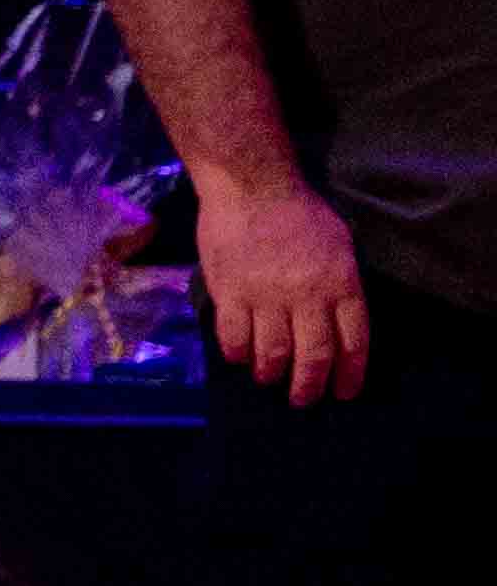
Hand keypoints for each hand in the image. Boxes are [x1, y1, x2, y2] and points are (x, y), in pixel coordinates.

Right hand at [191, 162, 368, 402]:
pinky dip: (237, 353)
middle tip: (303, 399)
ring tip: (268, 378)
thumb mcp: (340, 246)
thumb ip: (341, 284)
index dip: (350, 374)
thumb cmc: (300, 212)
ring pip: (273, 352)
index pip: (353, 342)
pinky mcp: (231, 291)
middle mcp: (308, 296)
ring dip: (271, 373)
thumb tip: (338, 321)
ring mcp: (267, 296)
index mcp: (342, 285)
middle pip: (314, 356)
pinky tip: (239, 356)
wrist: (252, 186)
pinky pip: (234, 336)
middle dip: (310, 385)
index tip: (343, 392)